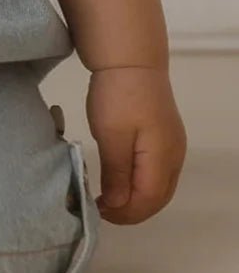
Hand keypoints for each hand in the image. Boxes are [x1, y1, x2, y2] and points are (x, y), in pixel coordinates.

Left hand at [85, 65, 186, 223]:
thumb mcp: (112, 136)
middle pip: (157, 198)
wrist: (131, 58)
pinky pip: (158, 173)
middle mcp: (174, 157)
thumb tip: (118, 205)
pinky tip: (122, 180)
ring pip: (159, 187)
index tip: (98, 212)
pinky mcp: (165, 136)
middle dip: (131, 211)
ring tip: (109, 199)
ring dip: (137, 199)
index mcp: (162, 159)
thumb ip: (117, 174)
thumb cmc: (118, 96)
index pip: (148, 201)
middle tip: (102, 210)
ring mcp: (172, 146)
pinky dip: (141, 184)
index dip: (124, 214)